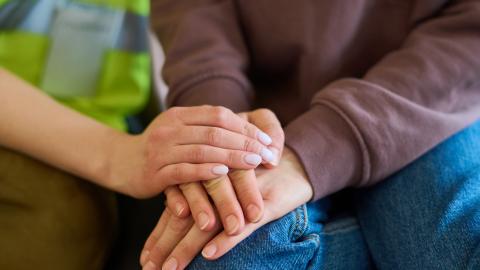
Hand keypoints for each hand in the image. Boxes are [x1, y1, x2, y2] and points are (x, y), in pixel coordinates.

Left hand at [140, 147, 312, 269]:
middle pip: (186, 218)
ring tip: (172, 269)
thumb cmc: (260, 173)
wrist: (297, 162)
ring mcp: (240, 193)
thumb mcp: (230, 182)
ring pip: (209, 223)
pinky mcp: (264, 203)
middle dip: (166, 246)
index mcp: (206, 180)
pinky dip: (227, 238)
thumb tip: (177, 212)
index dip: (160, 235)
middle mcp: (218, 184)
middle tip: (150, 269)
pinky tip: (210, 253)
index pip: (178, 210)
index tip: (146, 258)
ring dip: (188, 247)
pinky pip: (243, 223)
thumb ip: (204, 192)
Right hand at [160, 109, 284, 235]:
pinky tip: (224, 172)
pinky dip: (205, 170)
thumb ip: (206, 126)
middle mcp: (170, 129)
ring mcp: (161, 150)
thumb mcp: (180, 129)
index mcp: (179, 115)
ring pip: (202, 150)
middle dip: (245, 142)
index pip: (219, 115)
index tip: (267, 140)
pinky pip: (184, 170)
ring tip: (255, 163)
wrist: (121, 163)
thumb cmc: (161, 148)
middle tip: (268, 154)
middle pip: (214, 132)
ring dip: (232, 156)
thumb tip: (248, 130)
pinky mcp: (155, 173)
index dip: (246, 126)